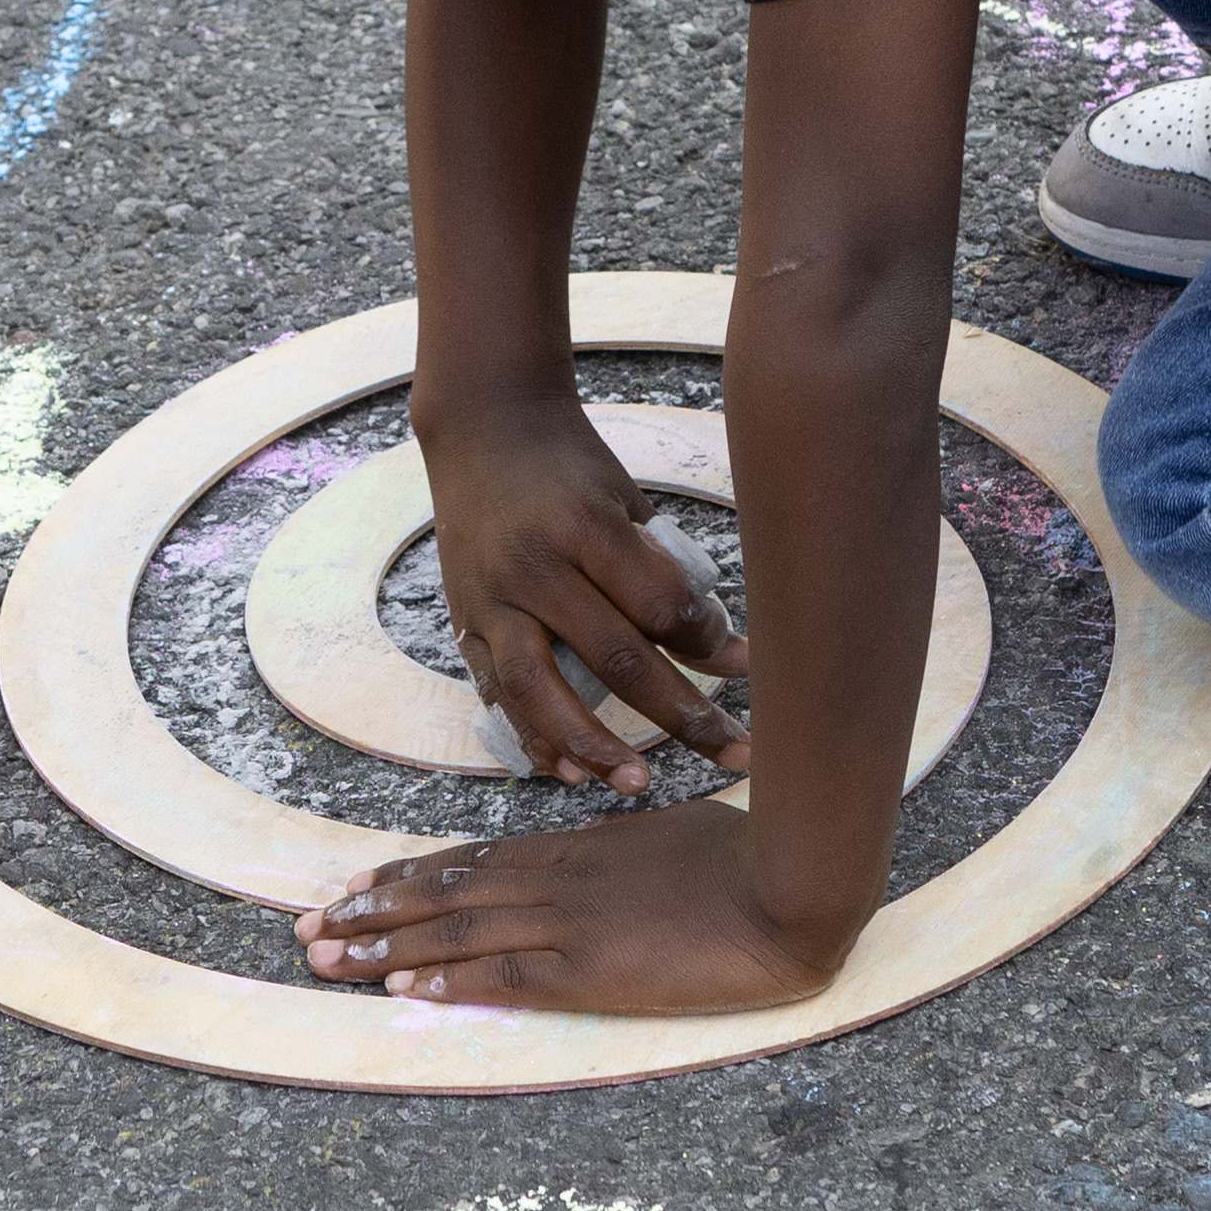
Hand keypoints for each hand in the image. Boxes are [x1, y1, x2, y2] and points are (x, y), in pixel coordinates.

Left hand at [294, 802, 855, 1012]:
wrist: (789, 887)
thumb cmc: (747, 857)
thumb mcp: (671, 836)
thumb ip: (624, 850)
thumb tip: (601, 856)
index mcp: (576, 847)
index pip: (471, 861)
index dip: (407, 877)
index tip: (354, 887)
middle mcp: (558, 879)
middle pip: (444, 893)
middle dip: (369, 912)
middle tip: (306, 927)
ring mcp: (571, 922)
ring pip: (456, 930)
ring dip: (384, 946)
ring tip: (324, 958)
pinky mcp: (594, 968)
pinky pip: (506, 974)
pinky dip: (450, 979)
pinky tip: (404, 987)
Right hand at [412, 391, 748, 793]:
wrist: (482, 427)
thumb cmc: (569, 463)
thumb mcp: (624, 499)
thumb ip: (661, 571)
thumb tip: (720, 650)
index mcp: (583, 526)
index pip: (658, 604)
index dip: (707, 641)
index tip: (744, 662)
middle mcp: (534, 566)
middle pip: (615, 656)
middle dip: (681, 712)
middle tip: (734, 751)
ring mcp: (493, 598)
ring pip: (542, 689)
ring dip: (593, 744)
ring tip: (638, 783)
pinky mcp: (466, 620)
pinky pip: (498, 692)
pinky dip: (533, 736)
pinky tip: (569, 771)